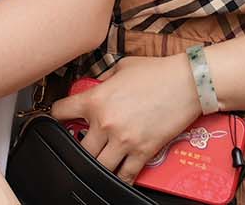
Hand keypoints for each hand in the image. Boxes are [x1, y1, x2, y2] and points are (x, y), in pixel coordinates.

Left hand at [50, 55, 201, 183]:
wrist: (187, 83)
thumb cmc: (157, 72)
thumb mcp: (121, 67)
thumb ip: (103, 80)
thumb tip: (96, 86)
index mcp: (96, 100)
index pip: (61, 112)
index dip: (56, 116)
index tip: (59, 119)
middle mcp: (105, 123)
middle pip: (78, 148)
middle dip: (78, 147)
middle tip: (83, 145)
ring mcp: (124, 140)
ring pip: (98, 166)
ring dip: (97, 164)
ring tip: (99, 160)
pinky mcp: (143, 152)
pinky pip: (125, 174)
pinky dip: (120, 177)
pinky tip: (118, 175)